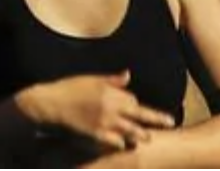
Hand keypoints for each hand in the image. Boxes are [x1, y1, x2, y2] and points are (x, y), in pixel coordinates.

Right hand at [19, 71, 175, 153]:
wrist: (50, 104)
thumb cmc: (68, 88)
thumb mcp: (89, 79)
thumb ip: (111, 80)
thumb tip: (128, 75)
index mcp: (110, 92)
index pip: (132, 99)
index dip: (135, 103)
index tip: (137, 106)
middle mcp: (111, 107)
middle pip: (140, 114)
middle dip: (156, 119)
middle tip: (170, 122)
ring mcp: (105, 122)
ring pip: (132, 131)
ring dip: (141, 135)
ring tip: (148, 138)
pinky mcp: (97, 135)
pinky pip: (116, 142)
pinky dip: (121, 143)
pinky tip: (124, 145)